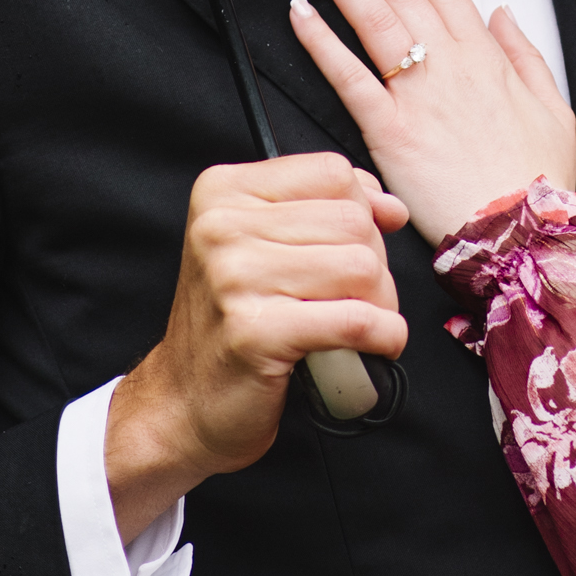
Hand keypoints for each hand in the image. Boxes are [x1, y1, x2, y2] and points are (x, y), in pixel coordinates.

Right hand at [103, 155, 408, 542]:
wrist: (184, 402)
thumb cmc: (232, 323)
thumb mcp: (265, 245)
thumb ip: (325, 209)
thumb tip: (390, 206)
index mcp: (224, 192)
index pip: (332, 172)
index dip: (363, 210)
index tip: (358, 246)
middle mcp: (222, 226)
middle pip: (353, 221)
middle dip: (376, 265)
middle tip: (359, 299)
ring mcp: (235, 278)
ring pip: (362, 267)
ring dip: (381, 304)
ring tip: (360, 324)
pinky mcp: (256, 332)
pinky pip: (355, 321)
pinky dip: (382, 336)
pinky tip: (374, 347)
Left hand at [289, 0, 575, 247]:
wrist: (521, 234)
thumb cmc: (537, 179)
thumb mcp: (555, 108)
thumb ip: (526, 54)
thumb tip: (504, 13)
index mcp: (485, 55)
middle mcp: (450, 64)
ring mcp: (418, 95)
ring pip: (372, 16)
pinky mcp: (390, 132)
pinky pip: (349, 76)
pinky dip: (321, 40)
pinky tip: (300, 13)